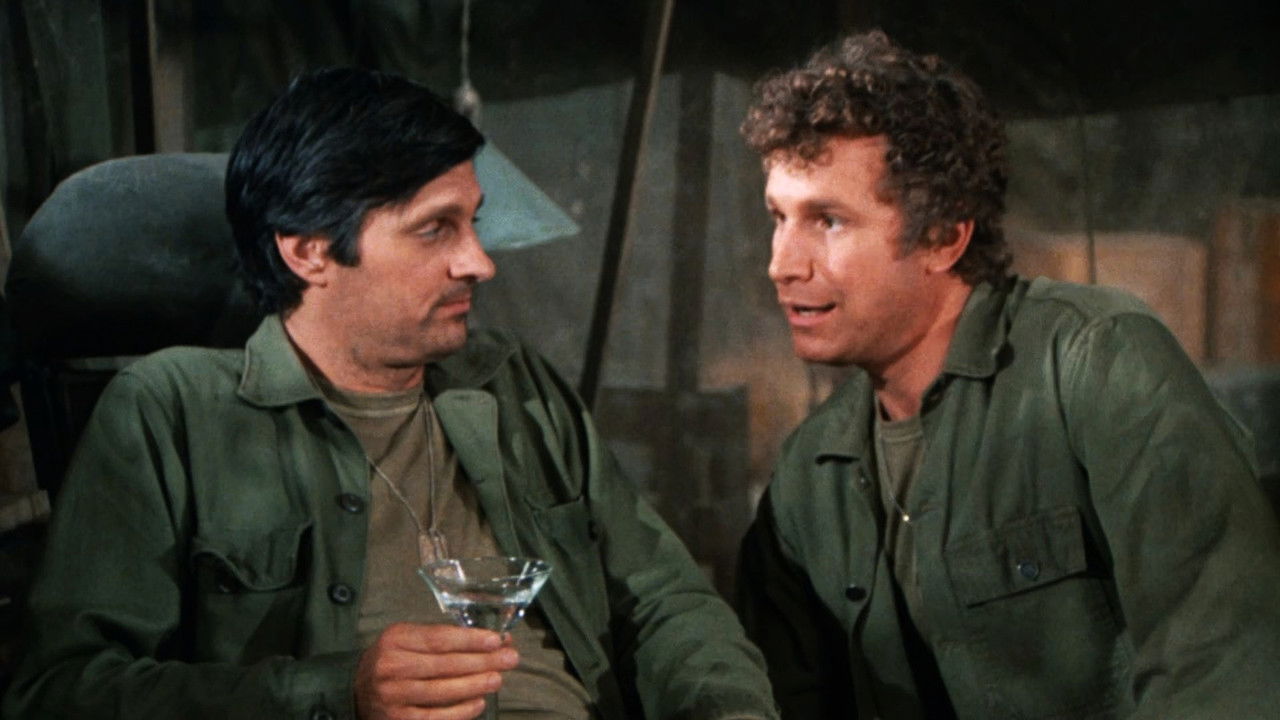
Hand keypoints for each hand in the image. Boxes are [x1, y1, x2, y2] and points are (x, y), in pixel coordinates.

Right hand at [354, 622, 518, 719]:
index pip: (439, 639)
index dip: (471, 639)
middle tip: (510, 659)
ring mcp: (394, 696)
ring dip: (475, 685)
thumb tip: (491, 640)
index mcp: (396, 640)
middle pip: (445, 664)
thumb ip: (444, 639)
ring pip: (442, 691)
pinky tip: (478, 702)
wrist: (356, 690)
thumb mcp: (408, 639)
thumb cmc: (393, 660)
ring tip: (497, 679)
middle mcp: (391, 667)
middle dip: (483, 661)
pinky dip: (460, 711)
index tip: (496, 640)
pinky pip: (436, 716)